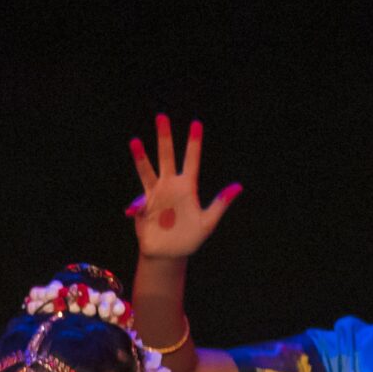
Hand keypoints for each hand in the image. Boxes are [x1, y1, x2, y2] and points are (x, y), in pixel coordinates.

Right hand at [127, 114, 240, 259]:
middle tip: (162, 116)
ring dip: (141, 157)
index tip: (196, 124)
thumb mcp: (208, 222)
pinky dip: (135, 207)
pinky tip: (135, 213)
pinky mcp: (142, 208)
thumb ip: (220, 204)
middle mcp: (170, 186)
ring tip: (134, 141)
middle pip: (166, 156)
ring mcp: (155, 196)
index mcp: (187, 187)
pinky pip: (137, 203)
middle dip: (164, 137)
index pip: (191, 160)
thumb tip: (238, 186)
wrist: (169, 255)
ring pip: (147, 171)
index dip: (194, 142)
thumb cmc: (190, 238)